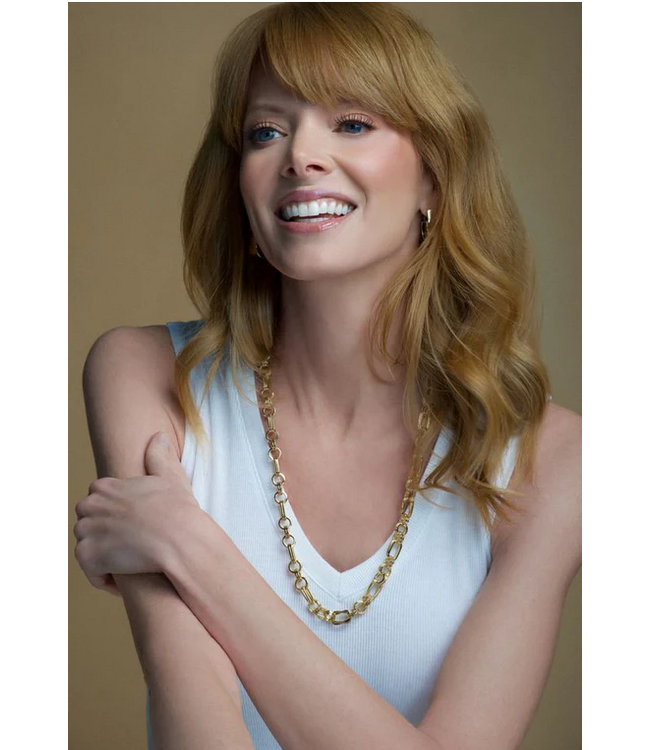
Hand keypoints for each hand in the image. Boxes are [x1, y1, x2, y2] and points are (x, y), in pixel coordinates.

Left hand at [73, 432, 199, 595]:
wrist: (180, 539)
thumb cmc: (178, 510)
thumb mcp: (170, 477)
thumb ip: (159, 456)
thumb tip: (158, 437)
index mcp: (105, 486)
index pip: (97, 501)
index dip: (114, 516)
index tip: (132, 527)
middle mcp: (90, 505)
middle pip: (87, 524)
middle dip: (104, 535)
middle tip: (131, 547)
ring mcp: (86, 531)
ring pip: (87, 547)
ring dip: (105, 557)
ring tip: (129, 563)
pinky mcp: (88, 556)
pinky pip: (90, 571)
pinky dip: (105, 578)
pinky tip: (126, 578)